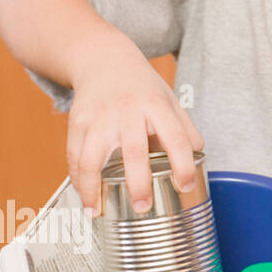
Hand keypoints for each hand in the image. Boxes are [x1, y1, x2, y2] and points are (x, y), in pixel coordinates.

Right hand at [67, 35, 203, 214]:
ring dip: (93, 188)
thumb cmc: (141, 87)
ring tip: (97, 211)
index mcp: (156, 106)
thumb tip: (198, 163)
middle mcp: (128, 111)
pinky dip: (77, 180)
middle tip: (143, 206)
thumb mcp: (169, 100)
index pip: (175, 137)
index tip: (185, 186)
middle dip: (138, 183)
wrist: (103, 59)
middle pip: (133, 151)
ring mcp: (99, 117)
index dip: (183, 164)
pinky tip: (84, 196)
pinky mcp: (77, 122)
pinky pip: (74, 156)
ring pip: (92, 157)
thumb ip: (184, 130)